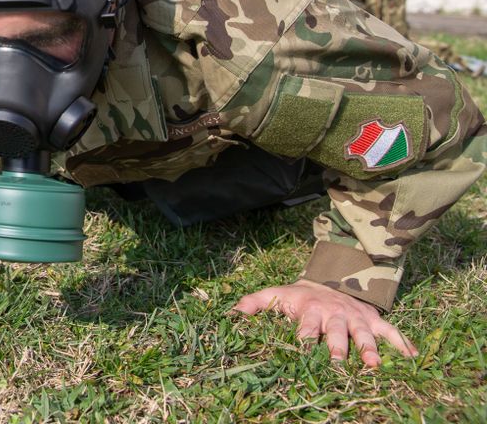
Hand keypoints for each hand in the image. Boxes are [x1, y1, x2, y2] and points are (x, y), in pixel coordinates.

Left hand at [232, 279, 417, 366]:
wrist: (330, 279)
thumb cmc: (299, 296)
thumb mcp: (274, 294)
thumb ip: (253, 304)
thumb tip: (229, 314)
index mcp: (309, 310)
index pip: (305, 325)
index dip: (304, 336)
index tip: (302, 348)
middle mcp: (334, 314)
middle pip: (336, 332)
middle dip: (338, 346)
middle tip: (339, 362)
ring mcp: (356, 317)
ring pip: (364, 333)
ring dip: (369, 348)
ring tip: (374, 365)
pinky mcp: (373, 319)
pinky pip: (391, 330)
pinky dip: (403, 343)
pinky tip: (413, 357)